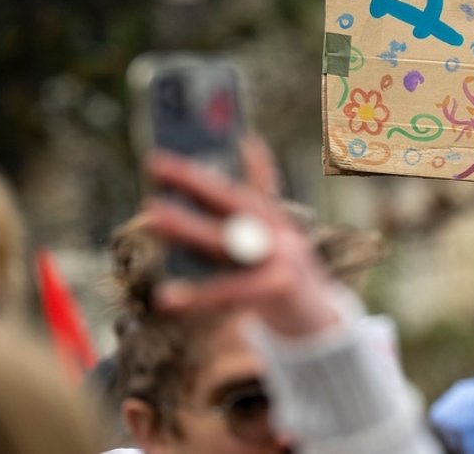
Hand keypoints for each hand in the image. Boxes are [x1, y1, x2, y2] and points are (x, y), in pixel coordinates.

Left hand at [142, 137, 339, 336]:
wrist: (321, 326)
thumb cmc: (287, 280)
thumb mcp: (276, 241)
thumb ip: (261, 198)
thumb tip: (249, 146)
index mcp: (274, 222)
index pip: (235, 189)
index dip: (201, 172)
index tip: (161, 158)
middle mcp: (280, 233)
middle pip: (232, 202)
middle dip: (195, 181)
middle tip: (154, 164)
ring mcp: (283, 258)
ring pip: (226, 240)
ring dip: (189, 226)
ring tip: (152, 215)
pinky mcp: (280, 287)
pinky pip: (230, 291)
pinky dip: (199, 295)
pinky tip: (166, 298)